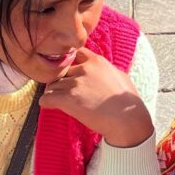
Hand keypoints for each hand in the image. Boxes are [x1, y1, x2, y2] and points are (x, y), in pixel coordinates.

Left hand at [39, 49, 153, 147]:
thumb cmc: (129, 102)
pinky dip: (47, 103)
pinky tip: (53, 107)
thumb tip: (101, 70)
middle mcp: (84, 69)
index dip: (71, 64)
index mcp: (97, 61)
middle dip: (62, 82)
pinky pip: (46, 98)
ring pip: (52, 85)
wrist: (128, 120)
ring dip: (55, 93)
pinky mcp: (67, 99)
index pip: (75, 53)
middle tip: (67, 93)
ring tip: (62, 103)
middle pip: (61, 72)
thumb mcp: (120, 76)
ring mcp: (75, 84)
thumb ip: (105, 70)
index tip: (71, 74)